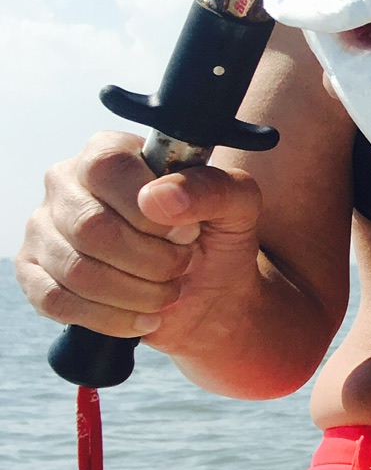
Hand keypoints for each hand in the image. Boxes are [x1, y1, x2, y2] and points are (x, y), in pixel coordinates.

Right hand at [15, 133, 264, 350]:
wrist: (209, 295)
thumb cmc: (216, 239)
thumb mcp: (238, 205)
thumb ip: (213, 188)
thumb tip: (161, 198)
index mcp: (109, 152)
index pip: (108, 169)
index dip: (151, 211)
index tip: (187, 231)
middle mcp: (66, 184)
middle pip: (91, 227)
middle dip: (151, 260)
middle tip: (181, 265)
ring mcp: (44, 229)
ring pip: (76, 270)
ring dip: (137, 293)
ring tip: (167, 291)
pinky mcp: (34, 273)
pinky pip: (57, 301)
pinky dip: (111, 317)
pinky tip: (143, 316)